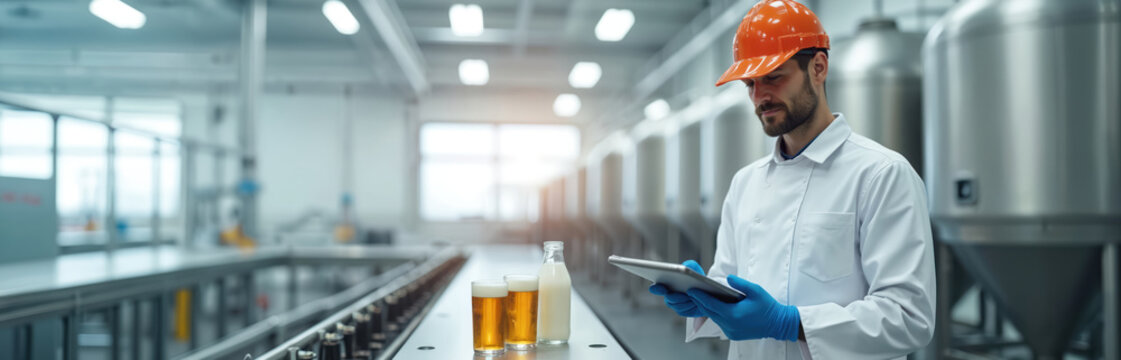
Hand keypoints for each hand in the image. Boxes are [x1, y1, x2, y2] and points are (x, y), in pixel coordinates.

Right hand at [648, 260, 705, 316]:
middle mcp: (669, 296)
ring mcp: (676, 305)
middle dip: (676, 296)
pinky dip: (691, 307)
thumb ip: (691, 266)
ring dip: (686, 301)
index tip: (656, 286)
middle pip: (669, 299)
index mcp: (667, 285)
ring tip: (693, 297)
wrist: (706, 291)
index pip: (658, 287)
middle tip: (682, 293)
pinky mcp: (685, 311)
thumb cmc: (697, 279)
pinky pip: (686, 311)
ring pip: (678, 306)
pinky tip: (697, 303)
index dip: (656, 288)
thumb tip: (687, 265)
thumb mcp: (695, 270)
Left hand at [686, 274, 800, 341]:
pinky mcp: (733, 335)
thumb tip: (727, 278)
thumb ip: (740, 284)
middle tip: (692, 291)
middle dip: (700, 302)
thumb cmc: (768, 307)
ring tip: (701, 298)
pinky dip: (716, 315)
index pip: (711, 304)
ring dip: (708, 309)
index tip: (691, 290)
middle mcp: (730, 325)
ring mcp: (731, 332)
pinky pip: (720, 323)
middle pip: (709, 312)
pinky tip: (714, 307)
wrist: (778, 324)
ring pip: (714, 318)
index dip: (699, 296)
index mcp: (733, 314)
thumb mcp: (756, 291)